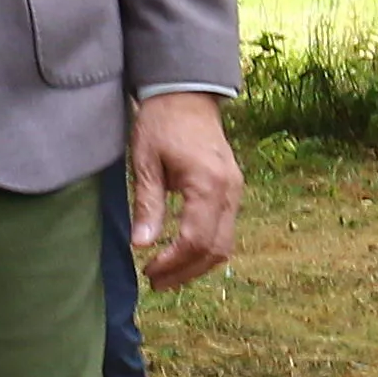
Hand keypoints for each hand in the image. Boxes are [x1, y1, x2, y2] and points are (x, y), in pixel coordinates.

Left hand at [127, 90, 241, 289]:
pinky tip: (182, 253)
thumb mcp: (145, 162)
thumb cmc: (161, 123)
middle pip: (215, 249)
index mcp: (207, 184)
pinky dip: (205, 248)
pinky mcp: (232, 189)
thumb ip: (147, 204)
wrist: (186, 94)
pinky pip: (225, 229)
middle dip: (186, 272)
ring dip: (197, 265)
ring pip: (225, 244)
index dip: (173, 262)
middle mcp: (229, 191)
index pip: (196, 239)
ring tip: (167, 274)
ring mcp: (235, 190)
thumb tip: (142, 245)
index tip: (148, 270)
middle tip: (155, 282)